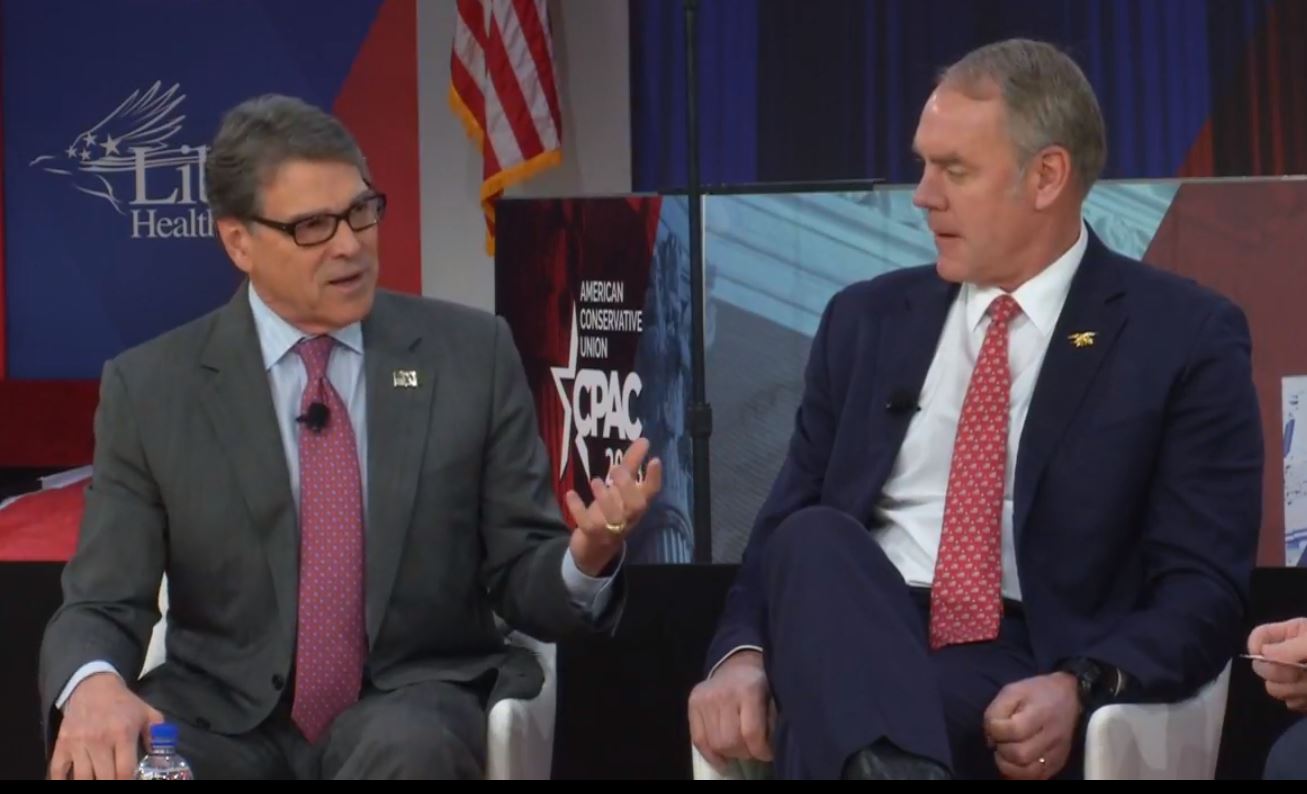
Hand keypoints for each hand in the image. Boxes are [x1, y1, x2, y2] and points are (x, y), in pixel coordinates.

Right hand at [48, 672, 164, 779]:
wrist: (93, 686)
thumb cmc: (123, 704)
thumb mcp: (146, 714)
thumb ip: (157, 736)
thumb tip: (162, 761)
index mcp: (123, 733)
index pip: (125, 771)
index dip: (129, 782)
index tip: (131, 781)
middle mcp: (99, 740)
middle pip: (104, 778)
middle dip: (112, 783)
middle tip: (116, 780)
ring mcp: (78, 743)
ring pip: (82, 778)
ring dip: (91, 783)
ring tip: (99, 779)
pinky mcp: (62, 744)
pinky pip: (57, 771)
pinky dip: (62, 780)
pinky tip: (73, 779)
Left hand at [565, 437, 661, 575]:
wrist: (595, 548)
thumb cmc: (612, 511)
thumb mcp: (621, 488)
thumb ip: (631, 464)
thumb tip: (643, 440)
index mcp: (637, 505)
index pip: (651, 493)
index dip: (654, 478)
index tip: (655, 459)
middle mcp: (628, 518)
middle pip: (635, 506)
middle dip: (627, 487)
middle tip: (616, 470)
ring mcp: (611, 529)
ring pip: (613, 517)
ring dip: (605, 498)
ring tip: (595, 481)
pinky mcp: (592, 535)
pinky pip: (587, 524)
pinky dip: (578, 509)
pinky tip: (571, 494)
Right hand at [688, 650, 774, 769]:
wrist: (737, 666)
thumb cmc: (760, 685)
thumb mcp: (773, 698)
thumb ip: (772, 721)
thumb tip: (768, 746)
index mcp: (748, 689)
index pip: (751, 733)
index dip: (761, 750)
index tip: (767, 753)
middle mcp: (723, 693)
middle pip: (731, 741)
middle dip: (745, 752)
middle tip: (753, 751)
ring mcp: (705, 698)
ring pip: (715, 744)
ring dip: (730, 753)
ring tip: (739, 749)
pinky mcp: (693, 704)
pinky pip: (698, 740)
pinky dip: (711, 755)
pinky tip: (722, 759)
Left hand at [983, 672, 1080, 779]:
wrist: (1069, 697)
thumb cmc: (1037, 692)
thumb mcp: (1012, 691)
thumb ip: (996, 712)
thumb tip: (991, 739)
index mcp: (1040, 712)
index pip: (1014, 730)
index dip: (996, 729)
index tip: (995, 725)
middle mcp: (1052, 736)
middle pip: (1020, 755)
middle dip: (1002, 749)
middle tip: (1000, 741)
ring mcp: (1057, 753)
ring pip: (1029, 772)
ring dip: (1009, 767)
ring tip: (1005, 754)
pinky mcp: (1058, 763)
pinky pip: (1038, 778)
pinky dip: (1021, 775)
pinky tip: (1014, 764)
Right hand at [1248, 617, 1306, 710]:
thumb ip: (1289, 648)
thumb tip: (1263, 655)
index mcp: (1291, 634)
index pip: (1258, 637)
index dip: (1256, 647)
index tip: (1267, 657)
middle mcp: (1288, 654)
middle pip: (1261, 666)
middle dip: (1280, 673)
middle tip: (1303, 674)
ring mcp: (1294, 677)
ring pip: (1273, 688)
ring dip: (1293, 690)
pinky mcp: (1301, 696)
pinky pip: (1289, 703)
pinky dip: (1301, 702)